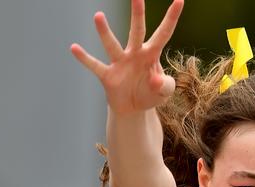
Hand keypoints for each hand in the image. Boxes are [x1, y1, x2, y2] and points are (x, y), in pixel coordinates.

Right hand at [70, 0, 183, 114]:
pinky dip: (85, 59)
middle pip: (137, 31)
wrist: (133, 108)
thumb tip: (155, 80)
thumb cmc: (151, 93)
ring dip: (105, 32)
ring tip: (98, 15)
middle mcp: (135, 53)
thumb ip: (166, 86)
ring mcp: (120, 63)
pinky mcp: (108, 76)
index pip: (163, 34)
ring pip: (112, 45)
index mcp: (151, 54)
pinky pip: (95, 65)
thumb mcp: (164, 93)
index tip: (180, 0)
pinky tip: (74, 48)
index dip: (171, 18)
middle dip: (137, 14)